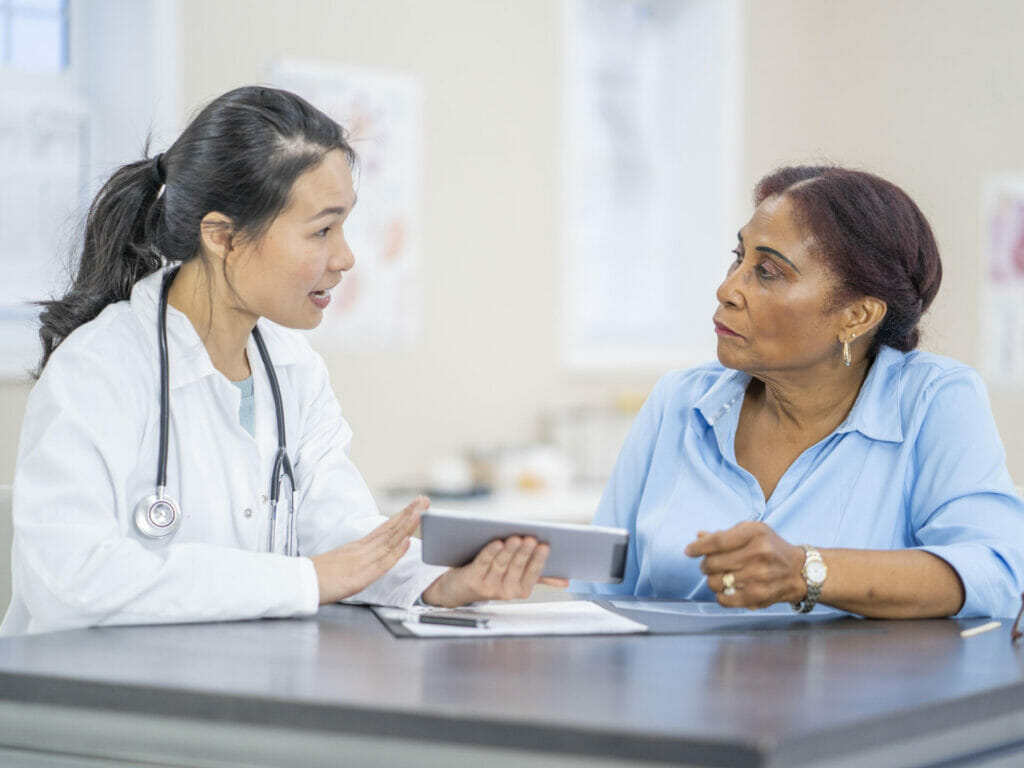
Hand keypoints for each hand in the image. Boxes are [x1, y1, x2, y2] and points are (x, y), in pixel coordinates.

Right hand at [309, 496, 426, 604]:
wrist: (298, 583)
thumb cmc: (316, 577)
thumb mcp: (340, 562)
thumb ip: (355, 558)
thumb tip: (367, 557)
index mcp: (357, 547)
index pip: (384, 528)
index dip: (401, 516)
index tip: (415, 505)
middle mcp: (362, 549)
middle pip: (390, 529)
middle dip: (409, 514)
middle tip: (424, 500)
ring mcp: (362, 560)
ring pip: (390, 541)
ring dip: (407, 526)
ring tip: (422, 512)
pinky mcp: (360, 575)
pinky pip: (382, 562)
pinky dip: (396, 551)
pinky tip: (407, 541)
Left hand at [420, 536, 569, 607]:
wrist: (458, 590)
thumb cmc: (492, 577)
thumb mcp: (516, 579)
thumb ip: (539, 577)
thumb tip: (565, 582)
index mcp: (520, 590)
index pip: (532, 573)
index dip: (538, 559)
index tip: (545, 545)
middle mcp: (505, 591)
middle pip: (517, 567)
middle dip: (524, 553)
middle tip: (531, 539)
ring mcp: (488, 586)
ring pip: (501, 564)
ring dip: (509, 551)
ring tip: (516, 538)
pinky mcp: (472, 578)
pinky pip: (483, 563)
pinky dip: (490, 553)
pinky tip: (497, 542)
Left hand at [684, 521, 805, 608]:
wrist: (799, 571)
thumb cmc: (770, 548)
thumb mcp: (751, 532)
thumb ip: (724, 535)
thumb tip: (698, 537)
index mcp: (755, 533)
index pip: (717, 541)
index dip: (698, 547)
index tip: (689, 550)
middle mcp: (758, 554)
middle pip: (713, 563)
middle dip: (705, 565)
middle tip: (709, 565)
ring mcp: (759, 577)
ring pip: (716, 582)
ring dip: (712, 580)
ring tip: (720, 576)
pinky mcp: (758, 596)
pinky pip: (725, 599)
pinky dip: (720, 595)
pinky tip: (726, 589)